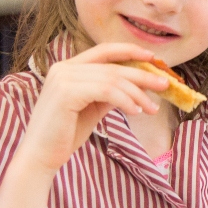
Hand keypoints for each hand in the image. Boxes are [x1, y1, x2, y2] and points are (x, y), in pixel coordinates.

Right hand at [14, 42, 167, 172]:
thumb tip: (135, 87)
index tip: (154, 59)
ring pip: (112, 78)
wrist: (41, 156)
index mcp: (67, 67)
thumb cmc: (65, 134)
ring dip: (138, 93)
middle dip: (143, 75)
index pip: (104, 51)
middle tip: (166, 84)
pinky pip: (106, 91)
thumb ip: (108, 93)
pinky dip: (126, 100)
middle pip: (113, 65)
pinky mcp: (66, 93)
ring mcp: (63, 79)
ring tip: (152, 108)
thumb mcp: (92, 108)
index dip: (130, 51)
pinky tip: (136, 111)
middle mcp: (63, 68)